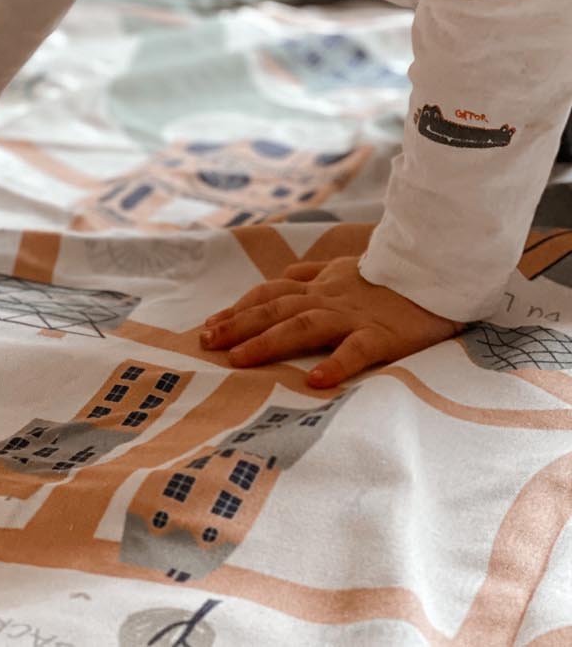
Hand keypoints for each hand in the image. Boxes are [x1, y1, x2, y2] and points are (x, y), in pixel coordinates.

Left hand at [200, 255, 464, 387]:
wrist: (439, 270)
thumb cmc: (391, 274)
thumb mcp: (345, 266)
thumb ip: (313, 273)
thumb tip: (284, 275)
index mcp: (320, 286)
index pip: (270, 294)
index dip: (238, 309)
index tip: (208, 326)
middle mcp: (329, 298)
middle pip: (276, 309)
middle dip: (238, 326)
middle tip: (207, 344)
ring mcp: (354, 315)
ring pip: (304, 325)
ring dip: (269, 341)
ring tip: (240, 360)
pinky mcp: (383, 334)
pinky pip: (357, 349)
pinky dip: (336, 363)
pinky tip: (315, 380)